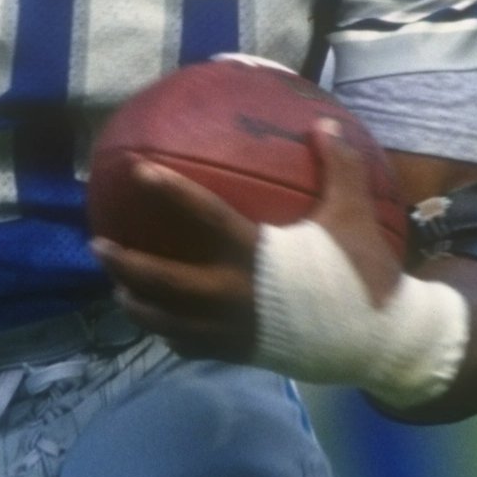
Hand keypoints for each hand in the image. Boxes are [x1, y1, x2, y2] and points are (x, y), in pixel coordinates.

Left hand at [93, 123, 398, 359]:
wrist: (378, 341)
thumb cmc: (364, 277)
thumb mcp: (353, 217)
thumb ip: (338, 168)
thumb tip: (324, 123)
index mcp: (257, 256)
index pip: (204, 216)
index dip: (170, 191)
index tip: (139, 170)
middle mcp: (233, 295)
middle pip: (163, 282)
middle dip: (126, 264)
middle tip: (99, 245)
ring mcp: (232, 330)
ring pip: (167, 322)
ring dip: (138, 304)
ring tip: (117, 288)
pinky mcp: (238, 353)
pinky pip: (190, 346)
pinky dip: (169, 334)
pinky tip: (161, 323)